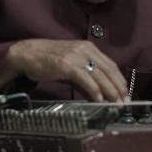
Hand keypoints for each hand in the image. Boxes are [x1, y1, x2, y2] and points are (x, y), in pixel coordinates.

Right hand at [2, 39, 127, 102]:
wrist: (26, 53)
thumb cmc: (47, 60)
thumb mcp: (70, 66)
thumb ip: (85, 78)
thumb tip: (98, 94)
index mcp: (88, 48)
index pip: (110, 65)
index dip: (119, 80)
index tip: (125, 93)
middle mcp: (84, 50)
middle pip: (108, 70)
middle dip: (118, 87)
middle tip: (124, 102)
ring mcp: (75, 56)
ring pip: (99, 75)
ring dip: (110, 91)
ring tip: (115, 103)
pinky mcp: (66, 64)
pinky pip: (85, 78)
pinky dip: (94, 90)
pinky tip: (99, 99)